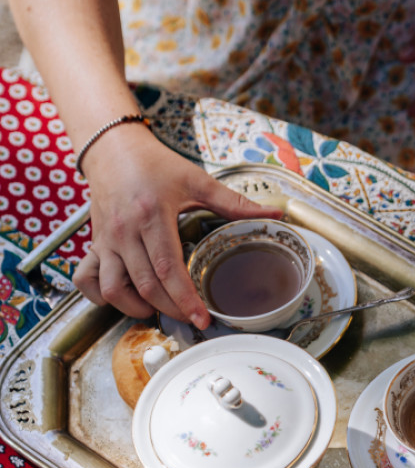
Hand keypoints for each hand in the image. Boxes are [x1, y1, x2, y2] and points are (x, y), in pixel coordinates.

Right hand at [72, 126, 273, 326]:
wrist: (112, 148)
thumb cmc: (154, 164)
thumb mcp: (196, 180)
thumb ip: (234, 203)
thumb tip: (274, 214)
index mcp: (152, 216)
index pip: (168, 268)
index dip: (185, 299)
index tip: (202, 318)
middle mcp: (125, 232)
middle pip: (145, 285)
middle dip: (171, 309)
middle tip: (191, 319)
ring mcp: (106, 240)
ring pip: (114, 288)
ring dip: (136, 308)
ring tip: (160, 309)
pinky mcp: (94, 244)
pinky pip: (87, 279)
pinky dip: (102, 296)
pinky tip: (125, 299)